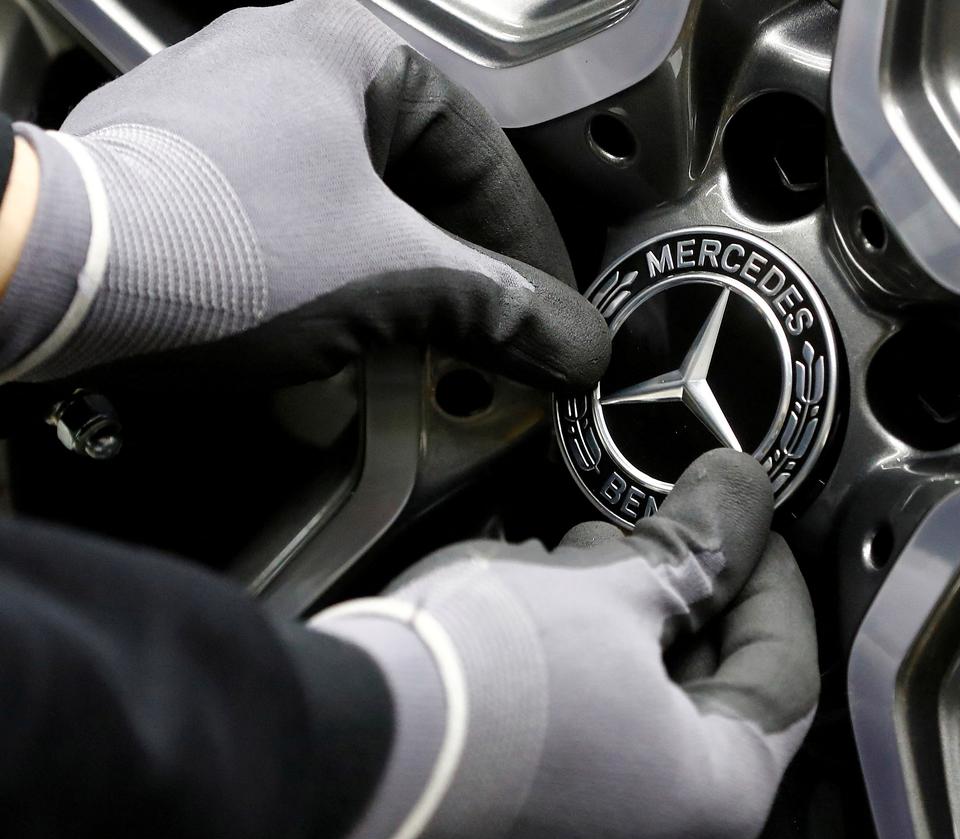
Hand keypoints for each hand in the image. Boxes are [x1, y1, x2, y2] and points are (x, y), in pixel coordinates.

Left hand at [0, 0, 607, 387]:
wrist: (50, 280)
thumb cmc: (213, 244)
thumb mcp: (391, 278)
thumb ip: (500, 307)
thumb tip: (577, 341)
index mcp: (347, 46)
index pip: (483, 152)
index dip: (530, 242)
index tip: (549, 307)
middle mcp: (281, 58)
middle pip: (420, 174)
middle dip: (465, 260)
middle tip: (496, 328)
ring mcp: (223, 109)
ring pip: (356, 196)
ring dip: (402, 267)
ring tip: (424, 331)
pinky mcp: (181, 165)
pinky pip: (294, 212)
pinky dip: (334, 264)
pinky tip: (340, 316)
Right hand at [314, 449, 819, 838]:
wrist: (340, 742)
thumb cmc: (477, 690)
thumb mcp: (609, 591)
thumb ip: (696, 546)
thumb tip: (740, 497)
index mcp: (715, 796)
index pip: (786, 674)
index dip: (773, 580)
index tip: (751, 526)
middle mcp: (660, 833)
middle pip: (711, 687)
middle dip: (688, 593)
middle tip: (668, 528)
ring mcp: (591, 829)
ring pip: (643, 701)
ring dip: (625, 618)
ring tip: (586, 559)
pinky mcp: (530, 812)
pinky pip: (587, 723)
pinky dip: (579, 659)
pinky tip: (540, 607)